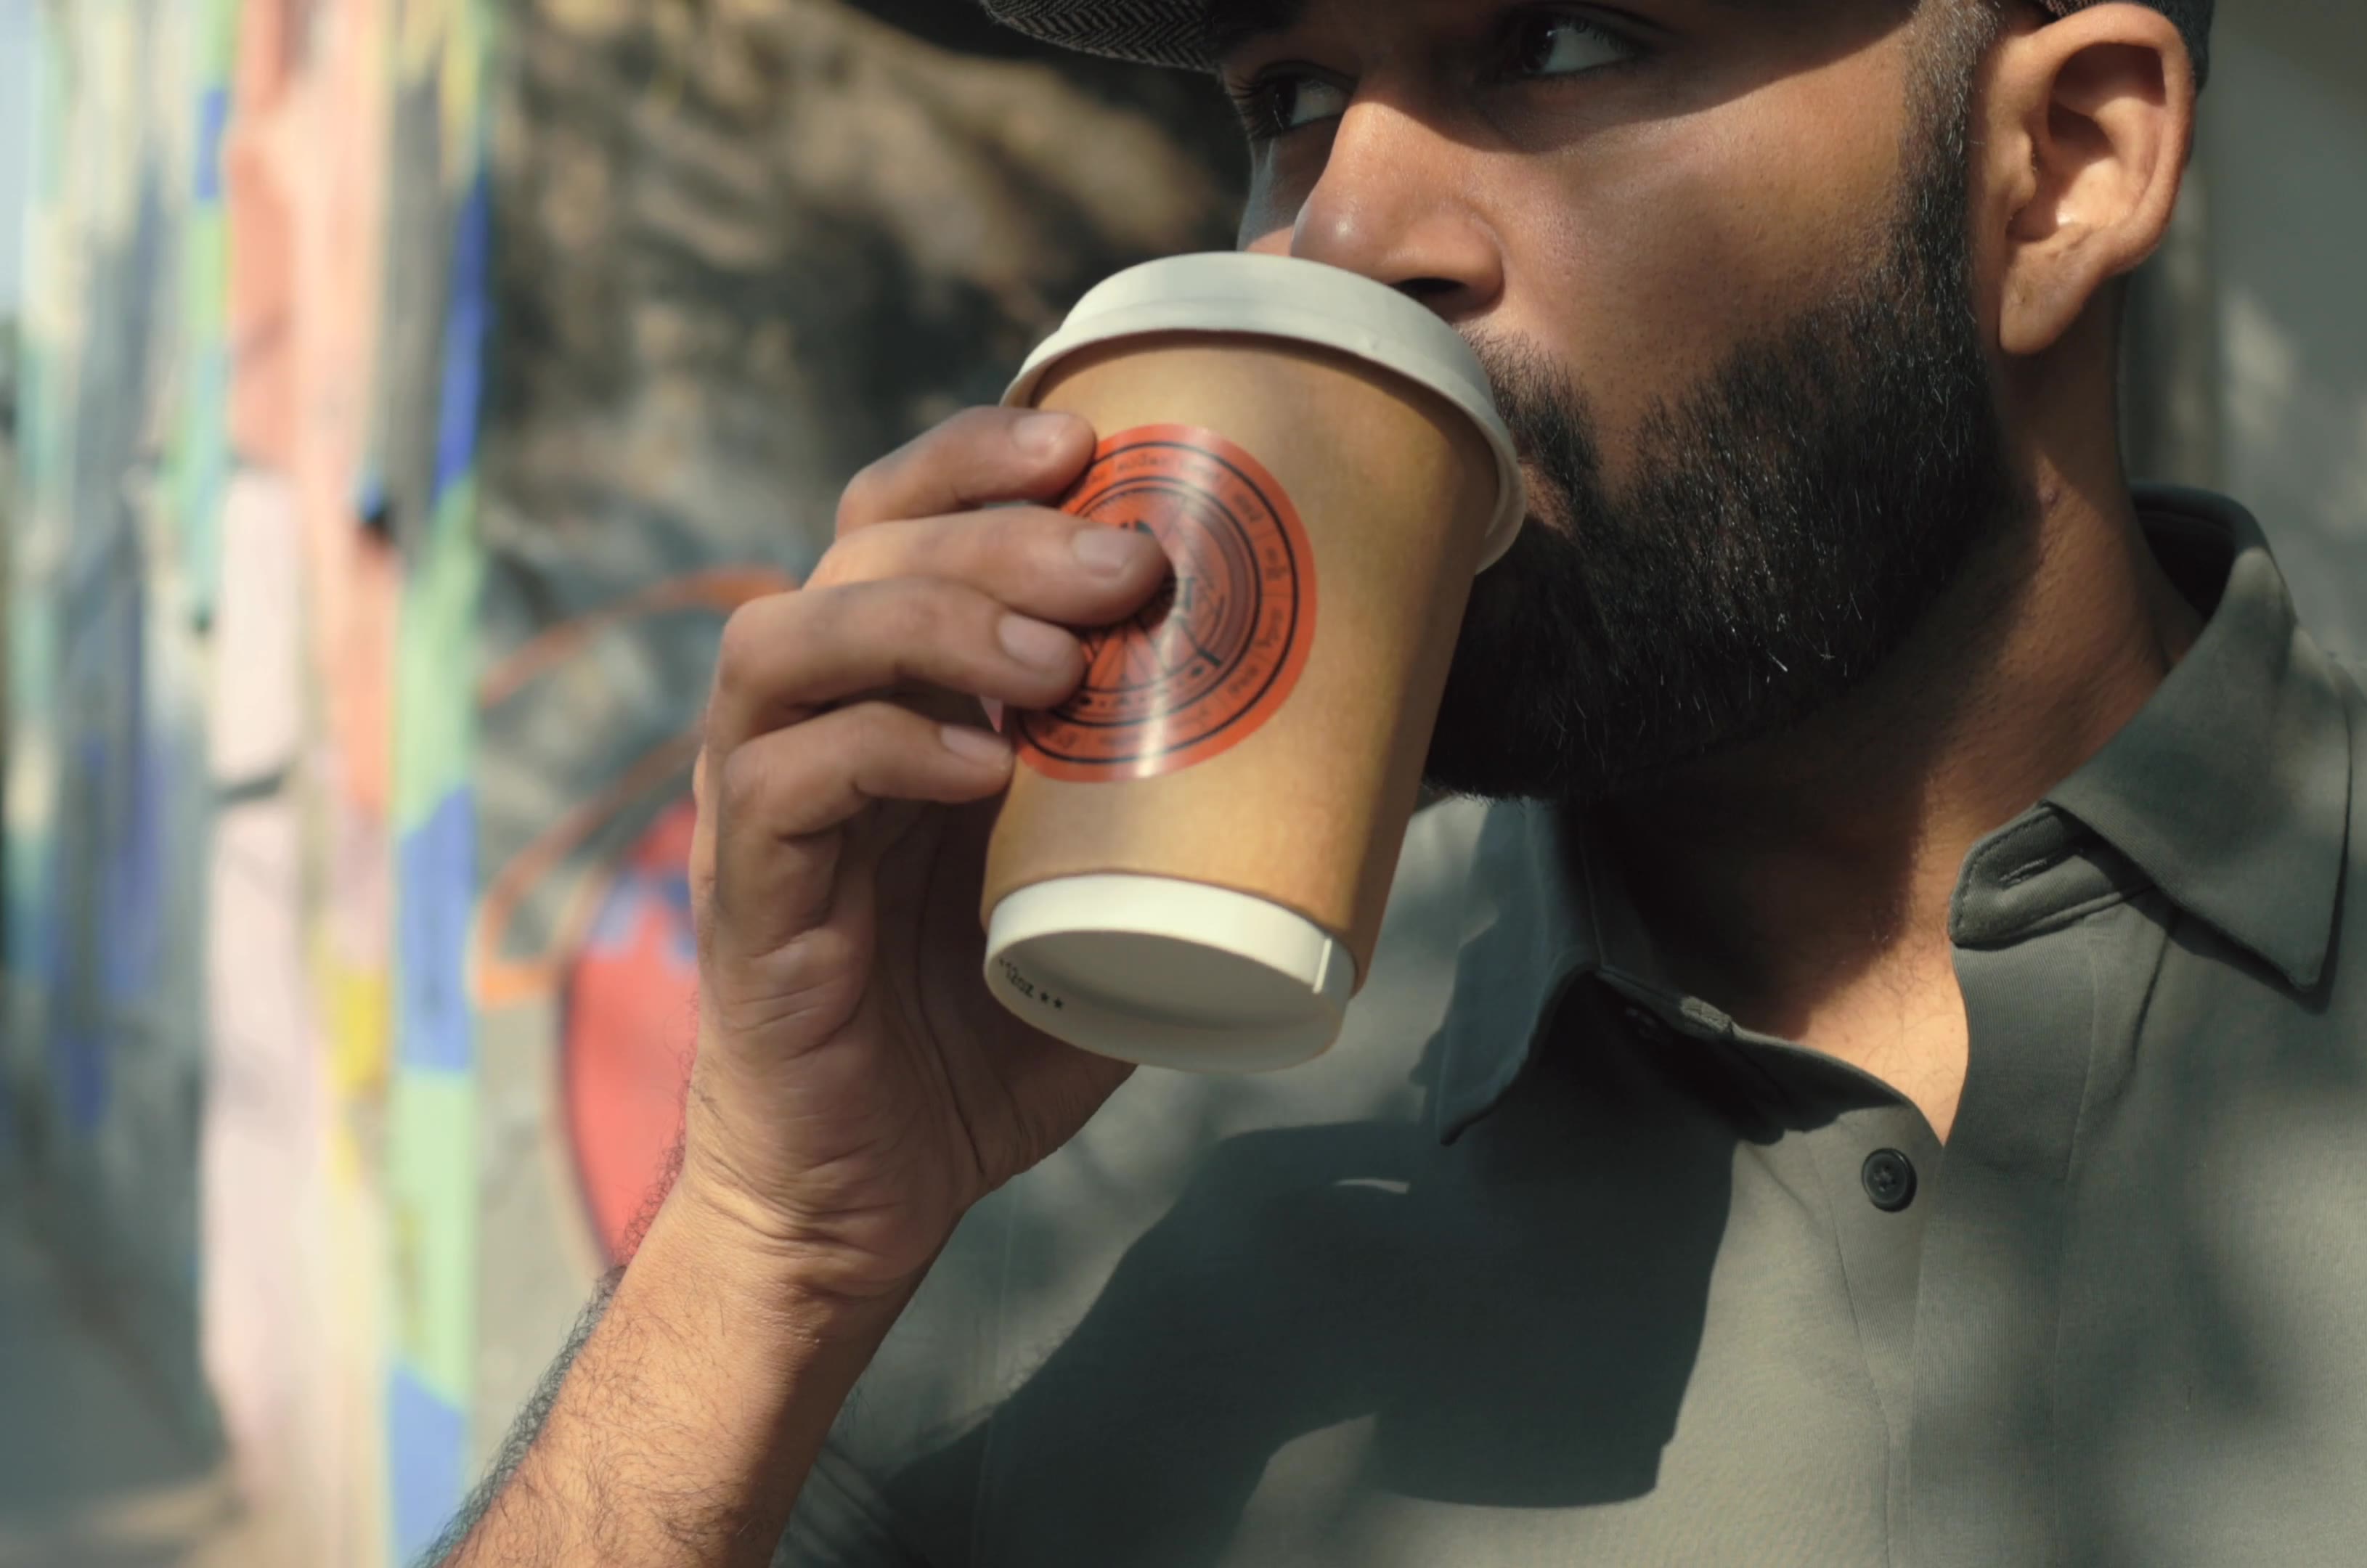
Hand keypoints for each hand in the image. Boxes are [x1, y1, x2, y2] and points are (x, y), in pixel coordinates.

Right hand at [679, 407, 1164, 1302]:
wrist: (867, 1198)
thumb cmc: (989, 1041)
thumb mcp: (1115, 907)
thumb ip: (1195, 825)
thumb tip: (1381, 767)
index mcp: (895, 697)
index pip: (901, 520)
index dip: (980, 459)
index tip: (1099, 443)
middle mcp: (816, 722)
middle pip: (861, 549)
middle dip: (995, 530)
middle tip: (1126, 560)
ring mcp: (765, 803)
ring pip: (791, 639)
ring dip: (927, 620)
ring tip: (1052, 660)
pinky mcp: (747, 894)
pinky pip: (784, 782)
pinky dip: (884, 751)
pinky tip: (983, 769)